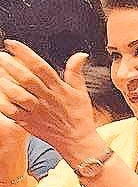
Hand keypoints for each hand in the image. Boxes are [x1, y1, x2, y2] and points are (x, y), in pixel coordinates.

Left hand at [0, 41, 101, 164]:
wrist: (78, 142)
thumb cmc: (80, 117)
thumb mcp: (81, 93)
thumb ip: (76, 72)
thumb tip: (80, 55)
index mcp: (60, 89)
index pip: (41, 67)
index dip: (25, 54)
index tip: (12, 44)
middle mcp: (48, 100)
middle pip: (27, 79)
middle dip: (11, 65)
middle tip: (0, 56)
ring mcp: (38, 112)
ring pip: (18, 96)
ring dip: (5, 83)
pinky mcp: (30, 123)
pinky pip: (12, 112)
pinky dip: (3, 103)